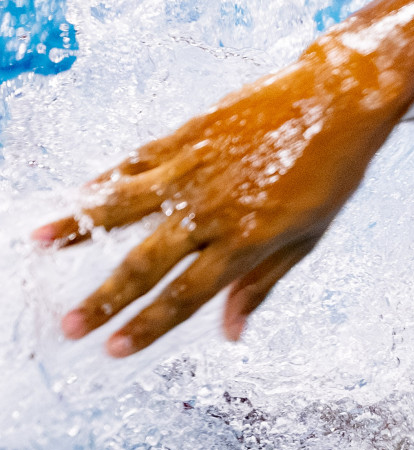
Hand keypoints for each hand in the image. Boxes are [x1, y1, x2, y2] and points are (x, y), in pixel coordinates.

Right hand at [34, 59, 392, 355]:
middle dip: (106, 299)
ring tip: (39, 244)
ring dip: (78, 226)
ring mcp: (194, 169)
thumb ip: (262, 283)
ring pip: (123, 205)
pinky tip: (78, 194)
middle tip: (69, 326)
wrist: (338, 100)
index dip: (148, 326)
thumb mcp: (308, 237)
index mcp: (246, 241)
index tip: (114, 350)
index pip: (186, 295)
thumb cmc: (331, 173)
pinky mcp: (187, 135)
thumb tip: (231, 333)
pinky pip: (136, 162)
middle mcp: (212, 209)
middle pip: (146, 263)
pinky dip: (105, 180)